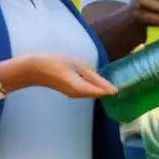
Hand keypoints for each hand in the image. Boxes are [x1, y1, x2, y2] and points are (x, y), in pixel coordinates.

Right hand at [2, 55, 117, 98]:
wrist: (34, 69)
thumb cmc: (55, 63)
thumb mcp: (77, 65)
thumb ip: (93, 76)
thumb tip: (110, 86)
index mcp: (81, 88)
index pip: (102, 92)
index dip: (113, 88)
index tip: (125, 85)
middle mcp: (79, 95)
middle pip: (98, 93)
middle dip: (108, 88)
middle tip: (122, 80)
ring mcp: (74, 95)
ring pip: (92, 92)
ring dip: (100, 87)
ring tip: (112, 79)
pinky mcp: (71, 91)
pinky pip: (86, 90)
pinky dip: (93, 86)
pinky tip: (96, 79)